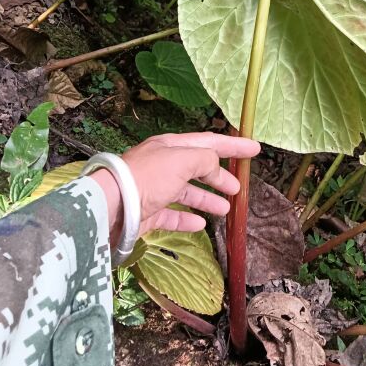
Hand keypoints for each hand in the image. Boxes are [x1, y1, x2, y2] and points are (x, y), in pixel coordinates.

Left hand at [89, 132, 259, 240]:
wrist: (111, 206)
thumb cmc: (148, 177)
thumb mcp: (182, 160)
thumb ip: (205, 159)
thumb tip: (215, 166)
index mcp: (171, 147)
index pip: (209, 142)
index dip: (233, 146)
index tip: (255, 149)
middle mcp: (163, 165)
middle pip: (198, 168)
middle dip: (220, 176)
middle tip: (239, 187)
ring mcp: (155, 190)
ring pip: (187, 192)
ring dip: (208, 199)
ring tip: (226, 209)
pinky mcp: (148, 214)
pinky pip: (173, 215)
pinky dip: (187, 218)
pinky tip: (200, 223)